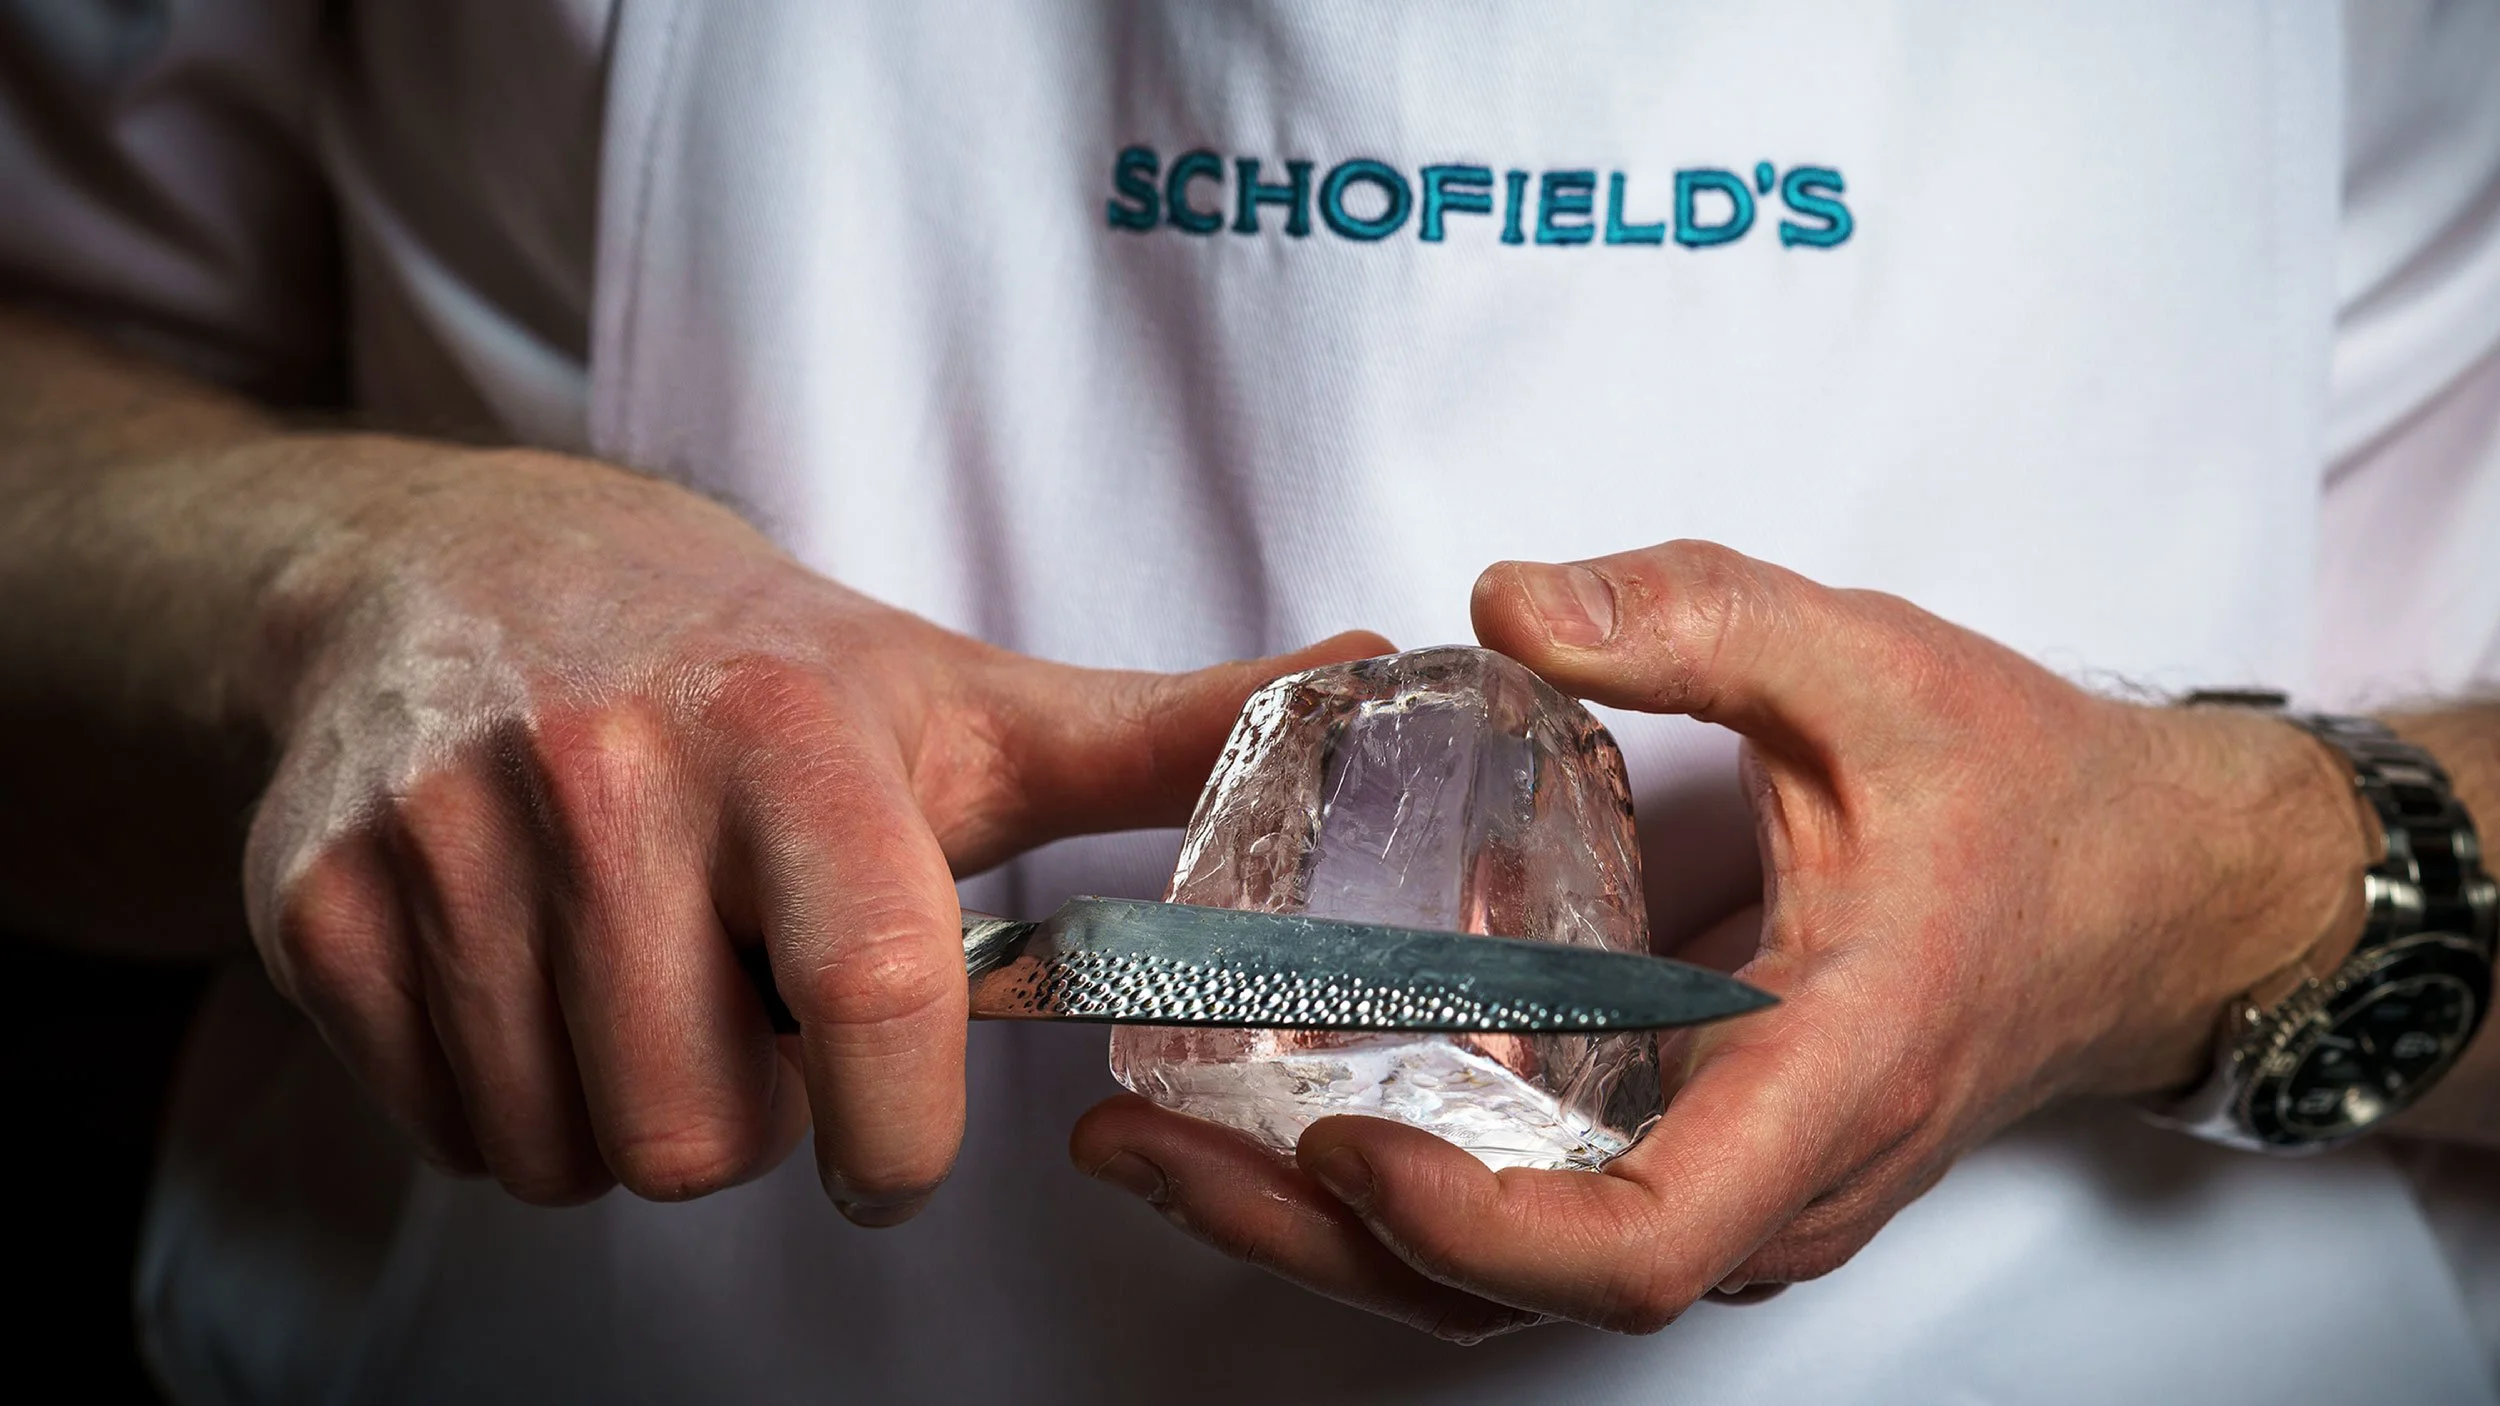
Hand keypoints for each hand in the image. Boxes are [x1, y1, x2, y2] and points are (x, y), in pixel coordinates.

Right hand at [244, 439, 1381, 1216]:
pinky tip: (547, 978)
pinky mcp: (317, 896)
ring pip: (567, 1148)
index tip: (893, 1149)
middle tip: (751, 1008)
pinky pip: (447, 1125)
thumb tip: (1377, 684)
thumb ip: (1170, 729)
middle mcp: (605, 773)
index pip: (873, 999)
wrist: (467, 572)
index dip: (896, 1131)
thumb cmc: (757, 664)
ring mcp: (444, 838)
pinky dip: (513, 1098)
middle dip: (752, 1120)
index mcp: (793, 738)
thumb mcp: (965, 697)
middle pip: (697, 1130)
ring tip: (652, 975)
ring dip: (633, 1111)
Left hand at [1072, 539, 2371, 1337]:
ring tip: (1160, 1134)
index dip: (1471, 1223)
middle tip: (1142, 1140)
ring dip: (1332, 1225)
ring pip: (1518, 1277)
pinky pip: (1539, 1218)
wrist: (2145, 894)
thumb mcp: (1869, 663)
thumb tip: (1494, 606)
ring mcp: (1739, 1186)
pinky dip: (1401, 1184)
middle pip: (1528, 1288)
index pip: (1644, 1245)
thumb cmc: (2028, 795)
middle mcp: (1777, 1178)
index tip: (1336, 1138)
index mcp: (1830, 1076)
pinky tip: (1278, 1101)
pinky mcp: (1702, 1158)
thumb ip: (1692, 616)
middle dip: (1320, 1237)